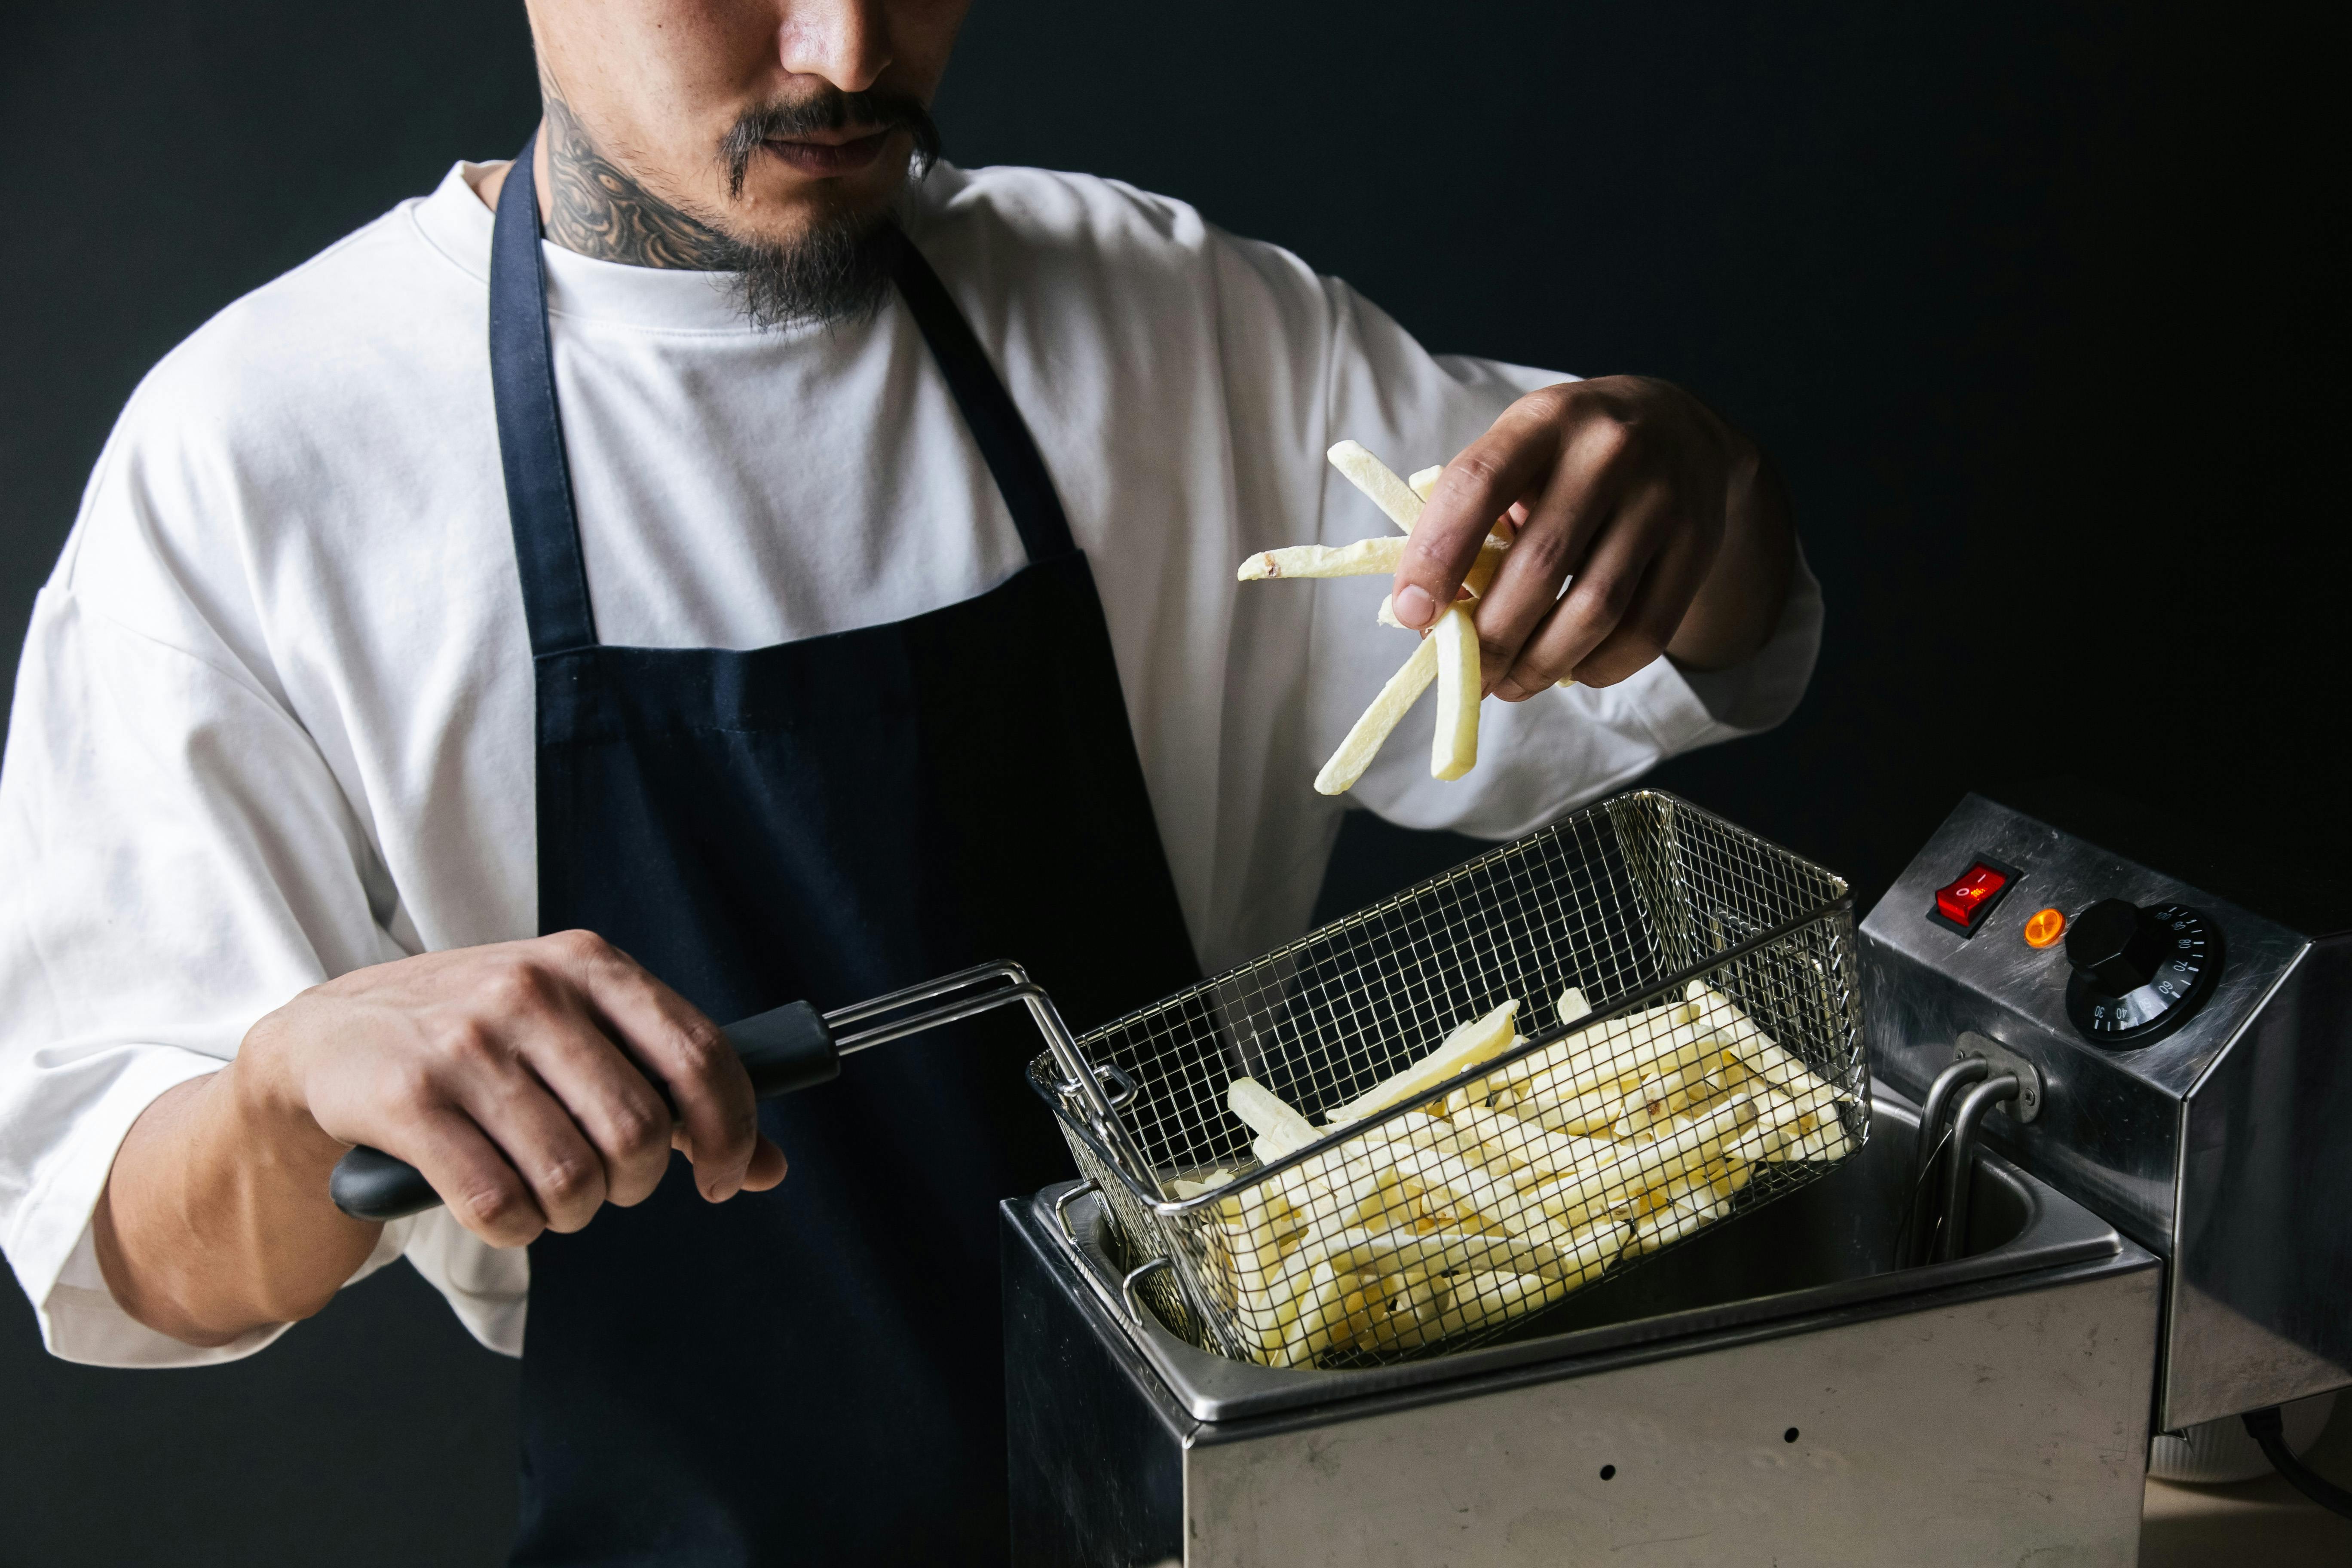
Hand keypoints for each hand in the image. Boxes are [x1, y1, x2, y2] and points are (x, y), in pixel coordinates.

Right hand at [240, 931, 786, 1246]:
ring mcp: (467, 1043)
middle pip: (640, 1130)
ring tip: (549, 1192)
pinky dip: (514, 1227)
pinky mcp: (409, 1099)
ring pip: (573, 1176)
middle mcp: (532, 992)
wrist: (329, 1039)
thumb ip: (675, 1090)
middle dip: (637, 1180)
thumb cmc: (480, 1040)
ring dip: (573, 1211)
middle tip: (610, 1183)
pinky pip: (499, 1203)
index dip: (730, 1132)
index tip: (725, 1175)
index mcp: (588, 964)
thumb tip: (769, 1168)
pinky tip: (501, 1207)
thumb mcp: (579, 1033)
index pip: (700, 1057)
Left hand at [1389, 376, 1795, 697]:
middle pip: (1539, 567)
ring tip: (1510, 685)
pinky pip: (1647, 630)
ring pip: (1595, 610)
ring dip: (1541, 664)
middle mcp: (1607, 452)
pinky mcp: (1699, 542)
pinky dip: (1601, 666)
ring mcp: (1662, 497)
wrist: (1681, 428)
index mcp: (1542, 420)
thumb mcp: (1517, 452)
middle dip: (1492, 639)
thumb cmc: (1568, 454)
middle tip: (1468, 676)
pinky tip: (1572, 671)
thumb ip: (1468, 517)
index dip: (1437, 558)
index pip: (1477, 487)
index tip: (1413, 614)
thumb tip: (1426, 616)